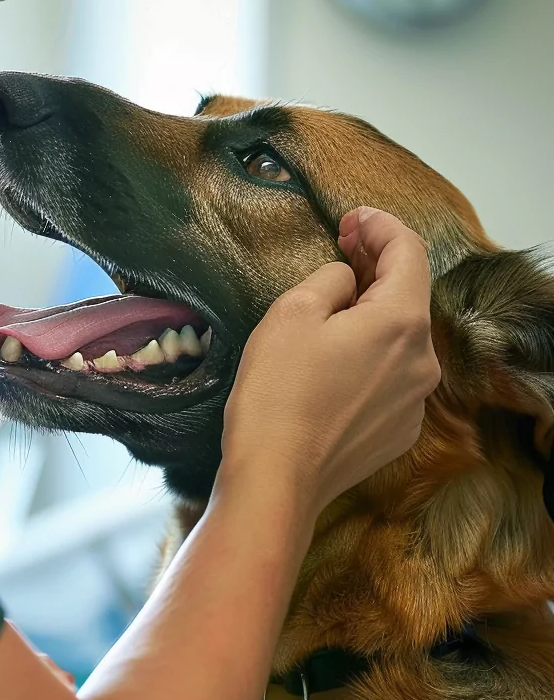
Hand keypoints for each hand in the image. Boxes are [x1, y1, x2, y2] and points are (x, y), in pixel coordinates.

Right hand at [219, 207, 440, 518]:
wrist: (276, 480)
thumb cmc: (277, 393)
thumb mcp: (291, 313)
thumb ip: (329, 280)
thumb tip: (345, 281)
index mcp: (401, 322)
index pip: (408, 252)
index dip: (380, 226)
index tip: (351, 219)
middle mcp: (422, 361)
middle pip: (407, 296)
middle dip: (375, 268)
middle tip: (340, 250)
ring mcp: (414, 401)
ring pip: (398, 339)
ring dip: (371, 315)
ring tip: (330, 309)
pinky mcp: (398, 431)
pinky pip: (390, 377)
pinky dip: (368, 358)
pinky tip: (331, 365)